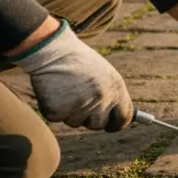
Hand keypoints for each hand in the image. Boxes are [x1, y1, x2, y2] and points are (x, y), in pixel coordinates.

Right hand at [11, 20, 132, 131]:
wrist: (53, 50)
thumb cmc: (79, 61)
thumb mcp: (105, 74)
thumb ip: (112, 95)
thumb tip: (118, 119)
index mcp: (116, 91)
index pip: (124, 118)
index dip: (116, 124)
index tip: (110, 126)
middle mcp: (101, 101)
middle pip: (98, 125)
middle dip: (89, 118)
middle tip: (80, 102)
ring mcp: (80, 107)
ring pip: (76, 123)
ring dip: (70, 112)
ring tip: (66, 90)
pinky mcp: (58, 111)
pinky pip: (57, 118)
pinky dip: (53, 108)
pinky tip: (54, 91)